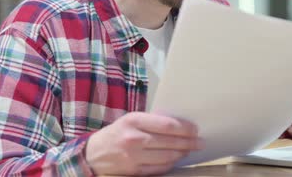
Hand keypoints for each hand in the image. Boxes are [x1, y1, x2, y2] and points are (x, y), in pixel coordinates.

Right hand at [85, 112, 201, 175]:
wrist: (92, 154)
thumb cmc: (117, 133)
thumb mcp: (131, 119)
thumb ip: (153, 120)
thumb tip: (180, 124)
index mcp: (134, 120)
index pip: (167, 125)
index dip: (185, 128)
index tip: (196, 129)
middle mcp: (134, 138)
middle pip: (170, 142)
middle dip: (189, 142)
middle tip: (200, 142)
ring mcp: (133, 157)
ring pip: (167, 157)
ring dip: (182, 153)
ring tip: (189, 150)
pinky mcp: (134, 171)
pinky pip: (159, 168)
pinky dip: (171, 164)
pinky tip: (176, 158)